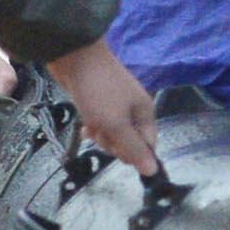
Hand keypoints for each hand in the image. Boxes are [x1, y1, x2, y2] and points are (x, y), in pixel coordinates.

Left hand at [49, 38, 167, 174]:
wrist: (76, 57)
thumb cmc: (99, 92)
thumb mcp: (116, 124)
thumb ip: (133, 148)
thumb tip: (153, 172)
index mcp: (145, 113)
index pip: (148, 145)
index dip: (133, 154)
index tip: (116, 152)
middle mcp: (134, 110)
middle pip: (129, 142)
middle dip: (113, 144)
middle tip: (102, 133)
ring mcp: (116, 105)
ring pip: (112, 134)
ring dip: (101, 135)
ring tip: (91, 126)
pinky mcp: (99, 102)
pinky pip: (100, 123)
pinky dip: (93, 127)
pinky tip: (84, 127)